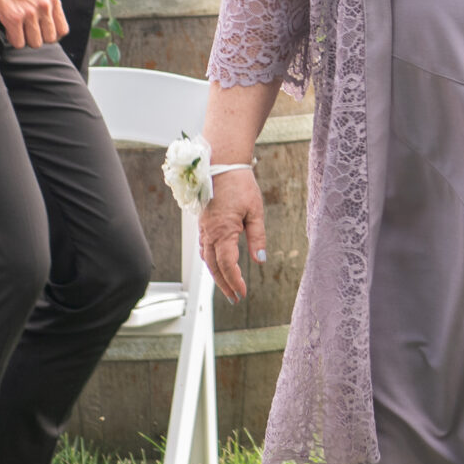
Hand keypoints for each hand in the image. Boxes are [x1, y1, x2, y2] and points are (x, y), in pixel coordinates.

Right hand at [0, 0, 69, 48]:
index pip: (63, 29)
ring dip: (25, 40)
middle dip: (38, 38)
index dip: (53, 36)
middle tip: (29, 32)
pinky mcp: (14, 18)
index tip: (44, 34)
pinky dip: (13, 40)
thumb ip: (48, 7)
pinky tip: (10, 31)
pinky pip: (19, 42)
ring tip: (19, 31)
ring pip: (35, 43)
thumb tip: (51, 28)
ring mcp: (29, 12)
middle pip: (50, 39)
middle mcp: (44, 6)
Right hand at [199, 167, 263, 301]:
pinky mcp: (203, 224)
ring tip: (228, 287)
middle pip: (214, 267)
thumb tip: (260, 260)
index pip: (227, 265)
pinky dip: (210, 261)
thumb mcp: (255, 211)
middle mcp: (209, 233)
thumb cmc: (240, 185)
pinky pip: (204, 248)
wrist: (221, 164)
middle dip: (224, 284)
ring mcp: (204, 229)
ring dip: (216, 275)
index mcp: (223, 231)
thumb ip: (257, 237)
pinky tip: (217, 266)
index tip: (243, 293)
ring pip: (206, 259)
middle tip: (235, 298)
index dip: (235, 281)